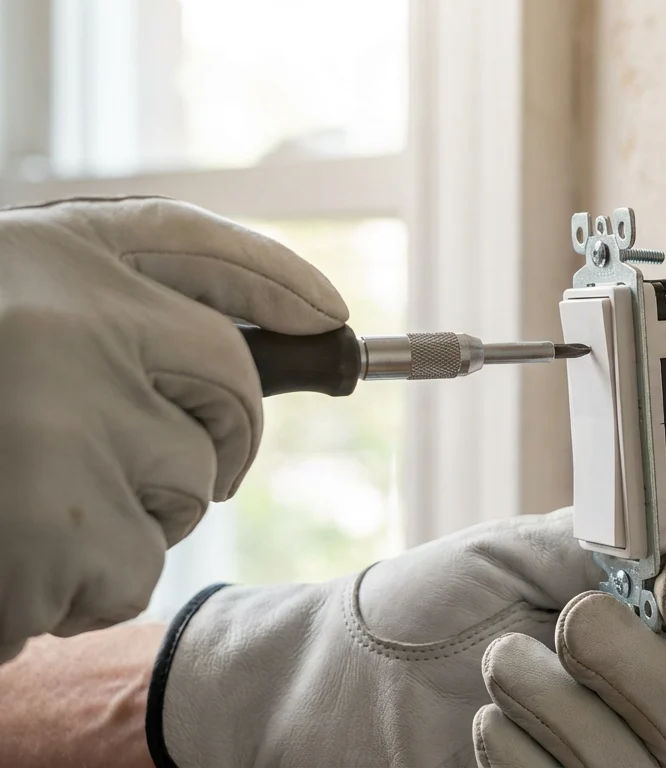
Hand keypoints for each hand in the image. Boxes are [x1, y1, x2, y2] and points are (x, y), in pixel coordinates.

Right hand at [0, 198, 347, 661]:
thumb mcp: (6, 324)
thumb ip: (97, 320)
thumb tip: (253, 353)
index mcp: (43, 253)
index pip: (198, 246)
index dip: (278, 282)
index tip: (329, 319)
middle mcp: (69, 319)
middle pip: (233, 385)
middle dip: (226, 440)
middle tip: (192, 469)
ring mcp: (66, 418)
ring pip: (186, 488)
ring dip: (131, 519)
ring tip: (27, 510)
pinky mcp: (54, 522)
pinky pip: (130, 570)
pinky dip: (78, 587)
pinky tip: (6, 559)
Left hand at [153, 509, 665, 766]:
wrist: (350, 673)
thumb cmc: (437, 607)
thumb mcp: (529, 550)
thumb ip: (618, 539)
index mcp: (659, 639)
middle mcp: (649, 713)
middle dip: (638, 665)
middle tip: (573, 619)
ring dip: (567, 708)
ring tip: (501, 663)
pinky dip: (531, 758)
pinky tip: (487, 726)